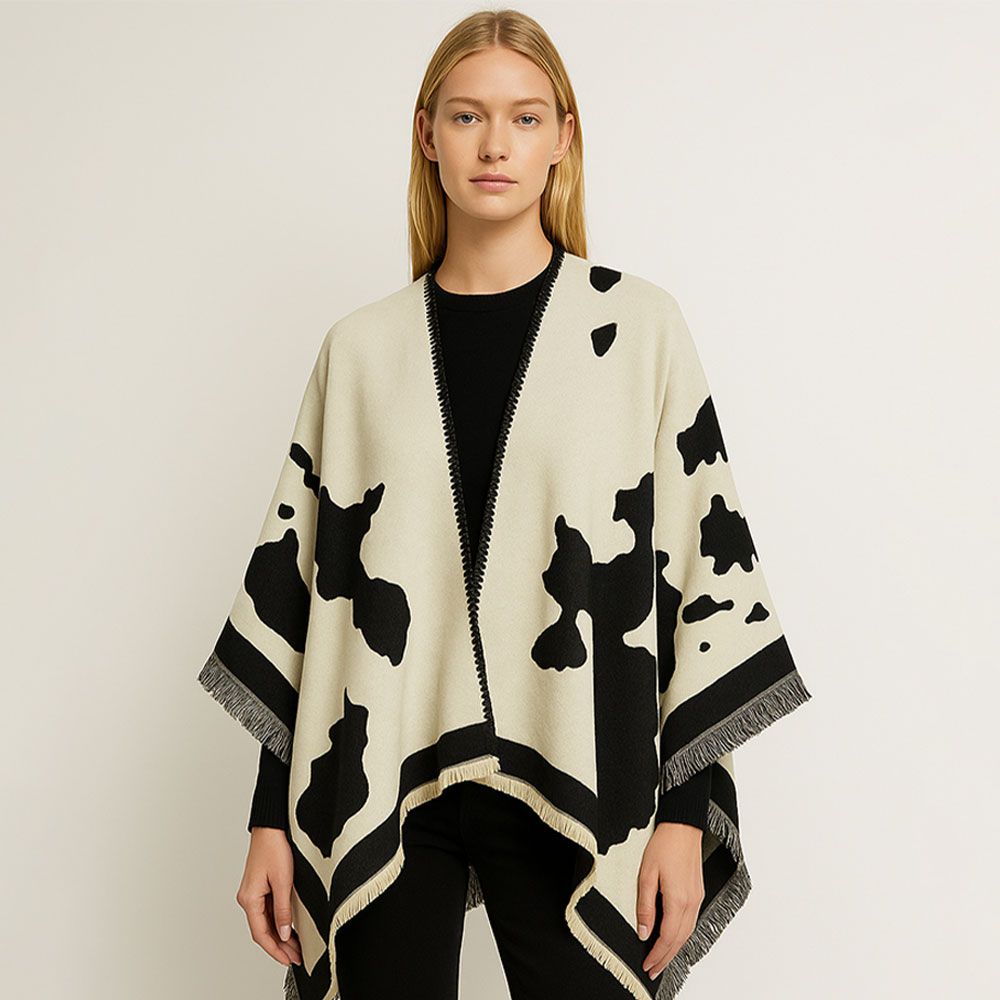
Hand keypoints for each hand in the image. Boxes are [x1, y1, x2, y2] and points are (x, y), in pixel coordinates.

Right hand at [236, 826, 302, 967]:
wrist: (271, 826)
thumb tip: (282, 933)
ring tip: (296, 947)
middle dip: (279, 946)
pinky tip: (288, 928)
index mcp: (249, 899)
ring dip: (279, 935)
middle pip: (262, 930)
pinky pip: (268, 911)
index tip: (288, 960)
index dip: (275, 950)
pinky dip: (278, 922)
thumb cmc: (274, 847)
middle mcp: (248, 898)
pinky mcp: (260, 886)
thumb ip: (282, 909)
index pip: (261, 934)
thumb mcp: (283, 881)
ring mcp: (253, 892)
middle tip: (296, 957)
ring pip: (265, 922)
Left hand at [635, 821, 704, 979]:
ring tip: (661, 960)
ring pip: (687, 933)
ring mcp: (697, 898)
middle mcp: (691, 903)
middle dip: (666, 959)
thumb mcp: (647, 874)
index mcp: (677, 900)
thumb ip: (645, 906)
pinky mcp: (697, 893)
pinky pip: (691, 922)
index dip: (657, 955)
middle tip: (653, 971)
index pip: (667, 938)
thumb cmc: (664, 845)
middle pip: (679, 940)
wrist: (683, 826)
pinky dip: (681, 936)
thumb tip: (644, 932)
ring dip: (674, 949)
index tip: (647, 965)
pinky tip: (673, 938)